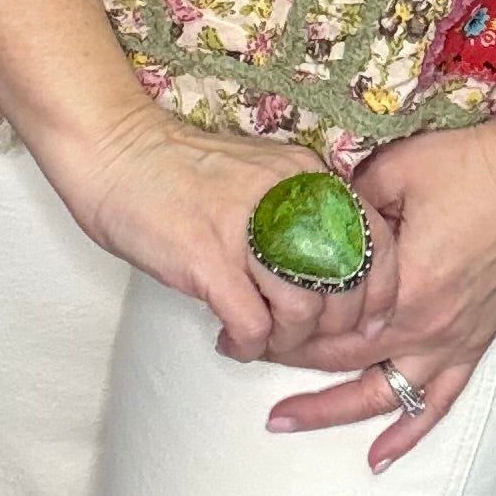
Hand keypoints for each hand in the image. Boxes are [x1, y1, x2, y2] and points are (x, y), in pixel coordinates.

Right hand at [73, 107, 400, 370]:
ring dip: (286, 341)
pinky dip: (247, 345)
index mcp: (304, 174)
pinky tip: (230, 338)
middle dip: (331, 329)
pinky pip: (252, 326)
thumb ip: (298, 213)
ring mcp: (246, 228)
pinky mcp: (207, 258)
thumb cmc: (183, 171)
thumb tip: (336, 280)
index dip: (379, 293)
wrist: (116, 150)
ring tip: (260, 336)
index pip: (375, 240)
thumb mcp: (260, 176)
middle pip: (345, 285)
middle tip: (302, 337)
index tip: (365, 322)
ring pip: (303, 312)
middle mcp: (285, 197)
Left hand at [252, 104, 495, 473]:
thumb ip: (349, 201)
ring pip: (383, 396)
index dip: (282, 323)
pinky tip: (378, 458)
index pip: (326, 322)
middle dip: (290, 363)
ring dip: (333, 413)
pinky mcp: (478, 340)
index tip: (246, 317)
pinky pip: (440, 401)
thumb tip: (313, 216)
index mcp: (404, 284)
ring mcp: (455, 339)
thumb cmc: (472, 163)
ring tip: (285, 420)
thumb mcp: (395, 169)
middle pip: (343, 361)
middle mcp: (428, 325)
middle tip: (242, 355)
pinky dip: (409, 433)